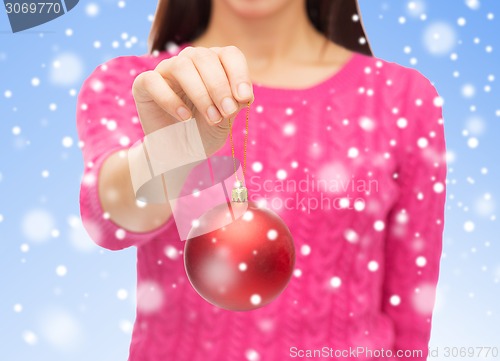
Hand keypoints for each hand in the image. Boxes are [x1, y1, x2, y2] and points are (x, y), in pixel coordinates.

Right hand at [132, 46, 253, 155]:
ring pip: (182, 66)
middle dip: (220, 87)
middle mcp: (190, 61)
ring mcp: (166, 71)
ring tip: (211, 118)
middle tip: (227, 112)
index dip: (239, 74)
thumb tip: (242, 94)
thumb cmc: (204, 132)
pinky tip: (185, 118)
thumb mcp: (226, 120)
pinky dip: (171, 100)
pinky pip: (154, 81)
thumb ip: (234, 103)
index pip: (229, 55)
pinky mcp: (144, 84)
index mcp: (214, 64)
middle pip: (206, 58)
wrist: (179, 155)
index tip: (245, 98)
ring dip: (200, 93)